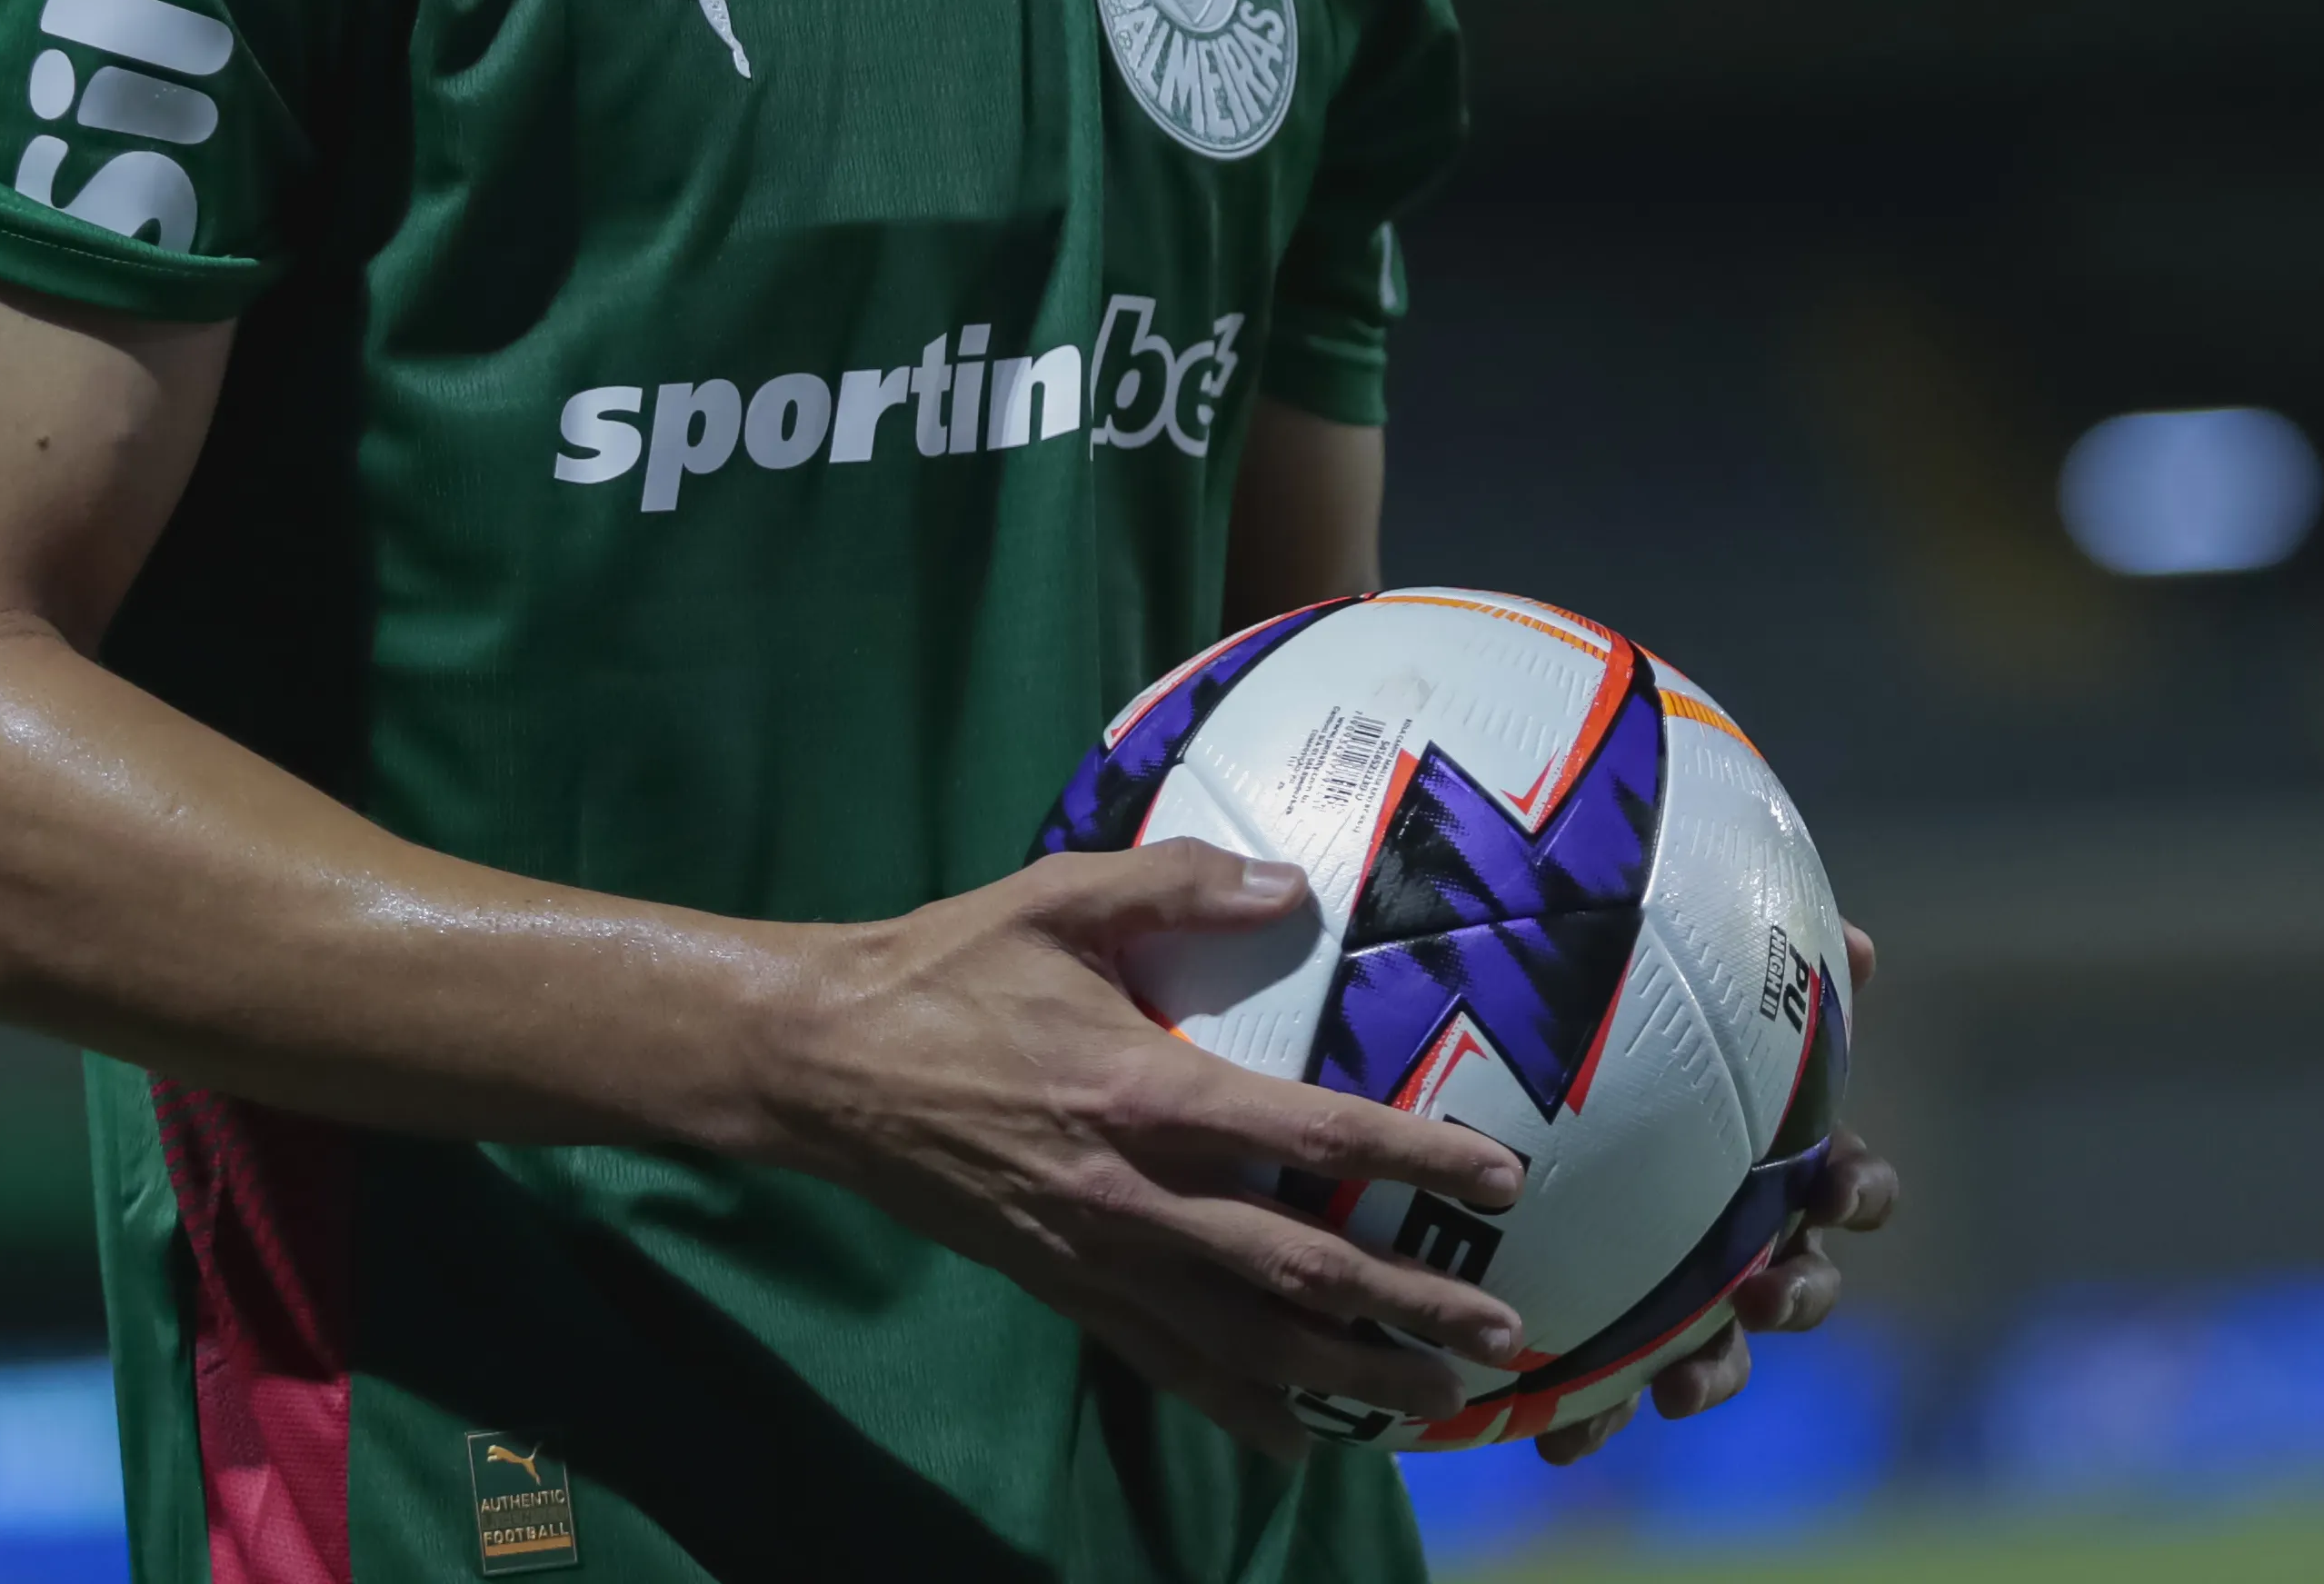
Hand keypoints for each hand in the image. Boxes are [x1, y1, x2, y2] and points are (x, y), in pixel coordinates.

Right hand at [745, 839, 1534, 1457]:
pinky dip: (1240, 1408)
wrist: (824, 1067)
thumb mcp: (1054, 897)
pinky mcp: (1062, 1289)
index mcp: (1140, 1089)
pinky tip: (1299, 1440)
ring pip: (1242, 1339)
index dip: (1411, 1158)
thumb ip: (1174, 884)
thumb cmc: (945, 970)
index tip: (1499, 1177)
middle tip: (1498, 1334)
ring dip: (1345, 1375)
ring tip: (1433, 1401)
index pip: (1308, 1135)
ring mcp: (1095, 1254)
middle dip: (1405, 1306)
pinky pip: (1166, 1364)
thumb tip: (1288, 883)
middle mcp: (1129, 1192)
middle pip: (1295, 1269)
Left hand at [1534, 924, 1900, 1467]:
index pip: (1852, 1182)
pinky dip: (1594, 1424)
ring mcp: (1684, 1300)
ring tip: (1671, 1394)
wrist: (1521, 1096)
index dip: (1858, 1190)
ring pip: (1722, 1358)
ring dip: (1710, 1378)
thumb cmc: (1625, 1036)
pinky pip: (1612, 1397)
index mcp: (1777, 1166)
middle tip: (1759, 1297)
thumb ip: (1769, 973)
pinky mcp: (1612, 1344)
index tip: (1834, 1186)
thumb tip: (1868, 946)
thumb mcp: (1683, 986)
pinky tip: (1555, 1444)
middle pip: (1806, 1285)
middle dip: (1796, 1299)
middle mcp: (1749, 1241)